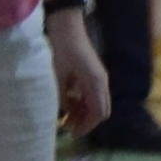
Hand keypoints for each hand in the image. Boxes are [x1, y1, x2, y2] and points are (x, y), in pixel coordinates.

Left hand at [44, 7, 110, 135]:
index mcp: (95, 83)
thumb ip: (63, 97)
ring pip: (97, 103)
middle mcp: (101, 82)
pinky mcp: (94, 74)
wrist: (67, 27)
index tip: (73, 133)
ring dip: (84, 111)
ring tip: (66, 117)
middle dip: (87, 121)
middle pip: (101, 110)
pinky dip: (83, 101)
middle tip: (70, 127)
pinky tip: (68, 102)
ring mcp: (99, 77)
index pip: (98, 113)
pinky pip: (92, 94)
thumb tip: (65, 113)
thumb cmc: (61, 50)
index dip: (87, 126)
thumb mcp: (58, 76)